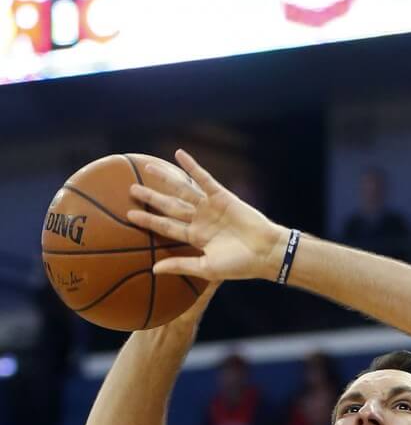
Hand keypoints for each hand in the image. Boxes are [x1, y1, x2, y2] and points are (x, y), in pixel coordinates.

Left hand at [127, 149, 286, 282]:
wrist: (265, 252)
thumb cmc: (239, 265)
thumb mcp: (206, 268)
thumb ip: (181, 265)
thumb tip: (154, 269)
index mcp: (197, 237)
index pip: (167, 226)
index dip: (149, 220)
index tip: (130, 215)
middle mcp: (201, 219)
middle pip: (170, 206)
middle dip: (152, 198)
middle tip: (132, 190)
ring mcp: (211, 207)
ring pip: (183, 190)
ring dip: (166, 179)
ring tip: (148, 167)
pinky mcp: (222, 196)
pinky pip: (204, 178)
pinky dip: (192, 167)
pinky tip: (179, 154)